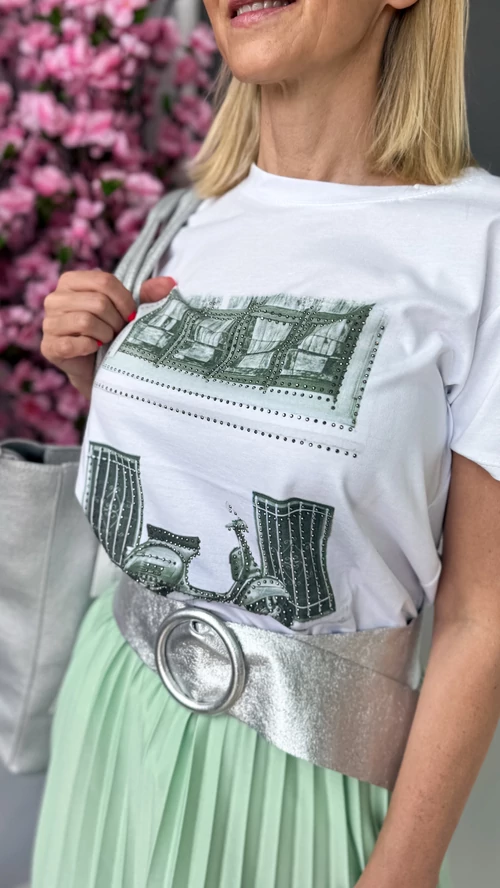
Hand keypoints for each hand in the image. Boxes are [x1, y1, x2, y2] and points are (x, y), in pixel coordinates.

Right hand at [40, 270, 176, 396]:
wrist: (100, 368)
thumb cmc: (114, 333)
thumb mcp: (130, 311)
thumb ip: (148, 295)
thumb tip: (170, 282)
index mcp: (72, 281)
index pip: (104, 281)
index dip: (125, 301)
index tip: (132, 317)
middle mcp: (55, 298)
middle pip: (97, 302)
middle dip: (116, 322)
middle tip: (118, 333)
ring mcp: (49, 323)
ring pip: (86, 321)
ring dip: (105, 335)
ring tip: (107, 341)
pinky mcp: (49, 346)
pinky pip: (74, 343)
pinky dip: (90, 347)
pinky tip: (94, 350)